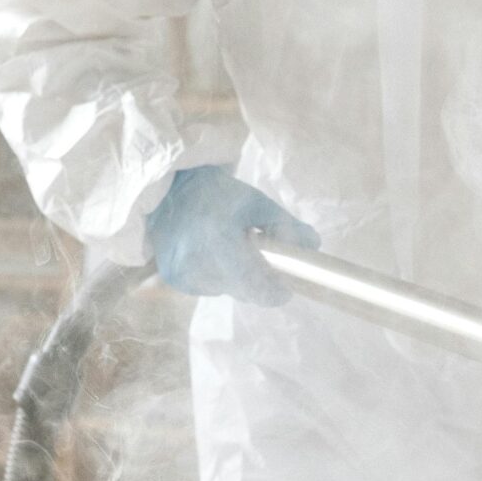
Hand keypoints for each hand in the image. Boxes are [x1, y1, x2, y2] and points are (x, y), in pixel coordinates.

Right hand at [145, 166, 318, 303]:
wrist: (168, 188)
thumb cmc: (217, 193)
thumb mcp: (256, 203)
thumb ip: (286, 226)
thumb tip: (313, 246)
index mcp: (220, 242)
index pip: (256, 287)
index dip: (276, 291)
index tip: (286, 284)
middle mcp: (198, 265)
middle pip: (244, 291)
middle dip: (257, 278)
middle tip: (257, 253)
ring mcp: (183, 275)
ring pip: (227, 290)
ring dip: (236, 276)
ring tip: (228, 246)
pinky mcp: (174, 279)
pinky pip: (209, 287)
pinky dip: (217, 275)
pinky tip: (209, 252)